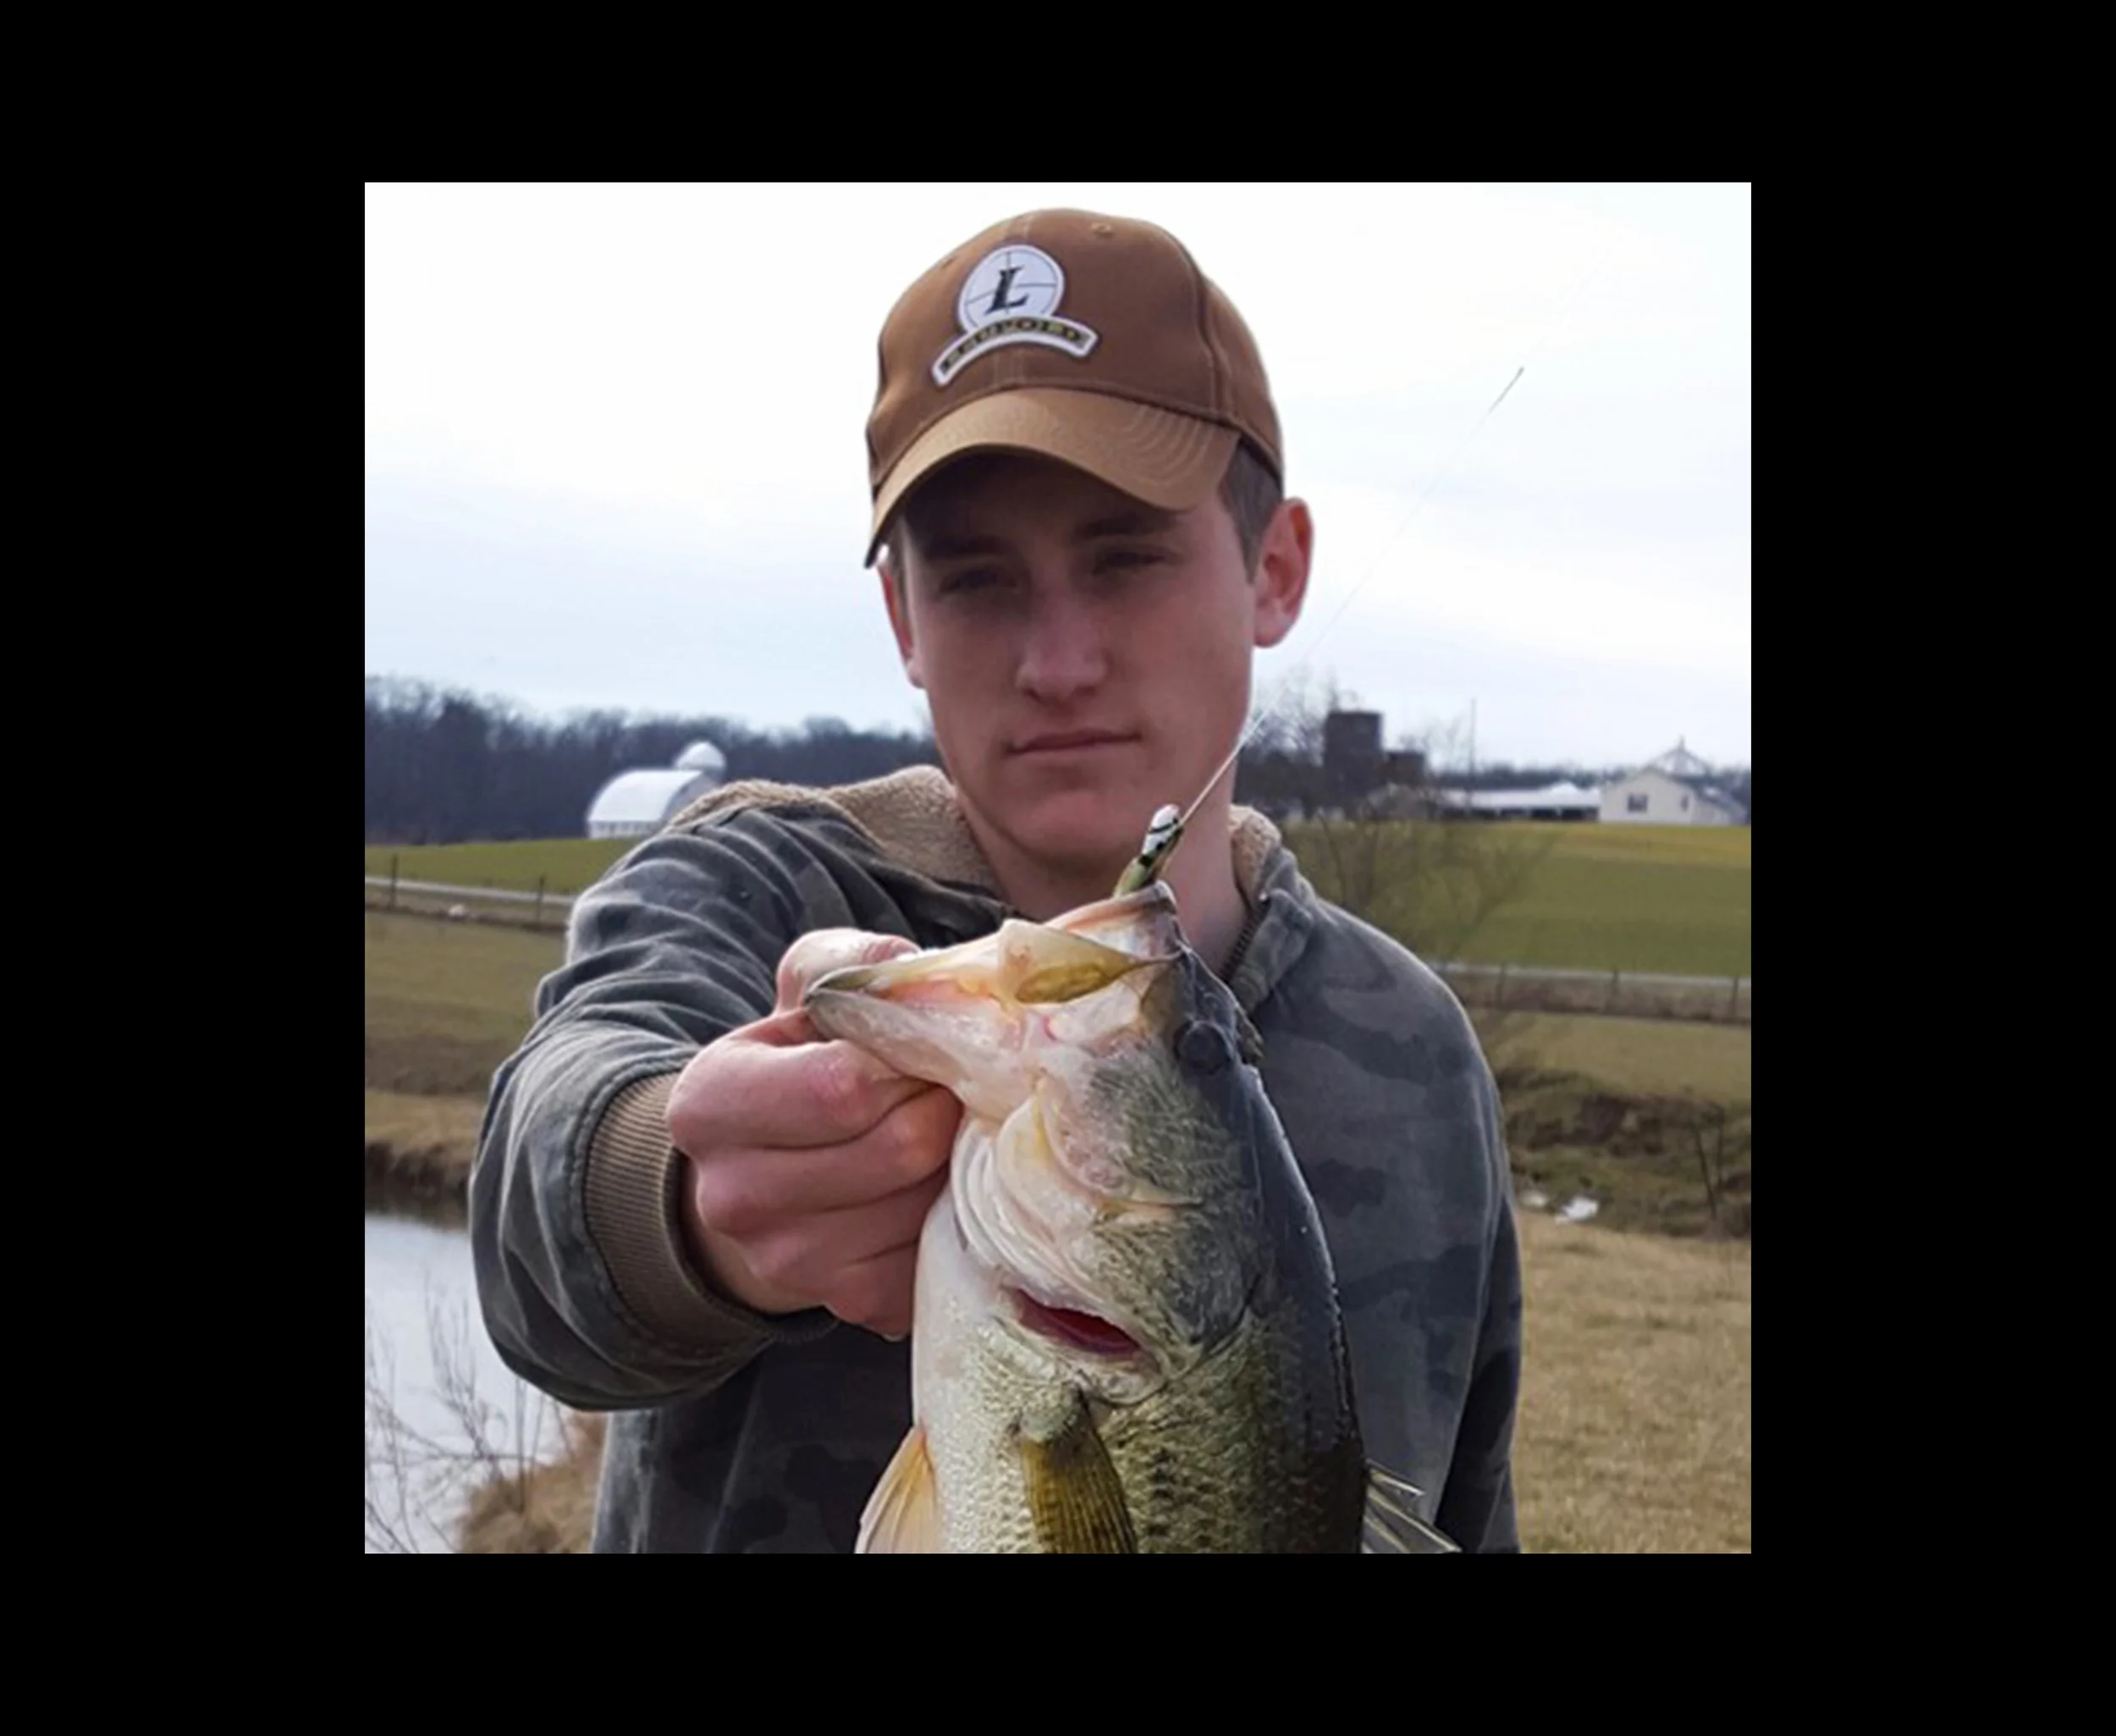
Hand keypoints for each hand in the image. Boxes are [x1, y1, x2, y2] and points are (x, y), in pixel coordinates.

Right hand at [667, 931, 959, 1339]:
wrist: (773, 1175)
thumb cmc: (801, 1066)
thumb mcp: (805, 997)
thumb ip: (850, 970)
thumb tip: (913, 978)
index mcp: (709, 1106)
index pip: (841, 1087)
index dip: (907, 1060)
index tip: (923, 1047)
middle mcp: (733, 1198)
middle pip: (896, 1149)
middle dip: (943, 1106)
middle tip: (951, 1087)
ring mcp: (788, 1265)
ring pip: (925, 1202)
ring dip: (956, 1161)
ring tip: (945, 1132)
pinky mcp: (849, 1305)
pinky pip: (939, 1254)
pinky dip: (956, 1215)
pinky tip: (942, 1185)